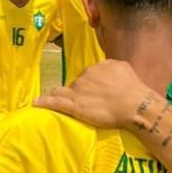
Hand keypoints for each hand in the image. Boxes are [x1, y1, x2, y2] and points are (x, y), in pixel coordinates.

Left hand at [35, 59, 151, 128]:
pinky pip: (56, 103)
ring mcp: (79, 91)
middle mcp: (85, 76)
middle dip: (78, 92)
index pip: (88, 75)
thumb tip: (106, 67)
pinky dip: (45, 103)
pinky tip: (36, 104)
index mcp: (97, 66)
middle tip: (89, 103)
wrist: (135, 104)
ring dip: (62, 96)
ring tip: (60, 103)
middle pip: (75, 83)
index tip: (94, 93)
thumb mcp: (123, 68)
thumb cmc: (133, 88)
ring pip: (63, 91)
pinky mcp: (75, 106)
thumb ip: (111, 66)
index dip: (90, 85)